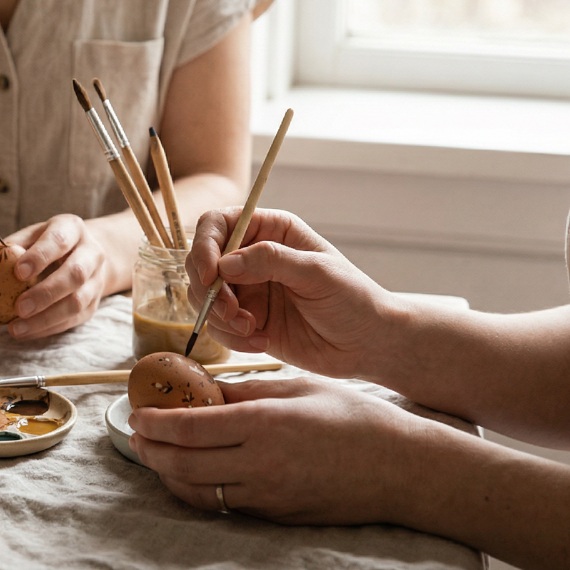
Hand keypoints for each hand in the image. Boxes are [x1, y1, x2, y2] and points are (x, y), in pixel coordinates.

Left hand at [0, 213, 109, 338]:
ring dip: (46, 318)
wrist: (84, 254)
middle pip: (75, 274)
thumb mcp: (26, 239)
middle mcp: (91, 252)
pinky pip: (73, 320)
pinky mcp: (94, 304)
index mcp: (71, 228)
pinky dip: (47, 328)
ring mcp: (96, 280)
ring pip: (77, 302)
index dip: (40, 256)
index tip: (17, 273)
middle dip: (46, 293)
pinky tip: (25, 332)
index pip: (59, 240)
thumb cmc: (44, 244)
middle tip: (18, 308)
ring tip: (16, 328)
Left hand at [129, 376, 429, 524]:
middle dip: (149, 450)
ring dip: (167, 474)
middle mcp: (260, 463)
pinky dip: (196, 491)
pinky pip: (223, 505)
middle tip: (135, 435)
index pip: (189, 427)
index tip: (138, 412)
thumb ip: (244, 390)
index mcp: (264, 423)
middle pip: (183, 463)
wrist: (400, 468)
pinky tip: (189, 474)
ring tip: (155, 455)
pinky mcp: (275, 515)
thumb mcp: (295, 388)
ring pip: (197, 491)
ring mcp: (267, 495)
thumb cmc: (352, 418)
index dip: (155, 422)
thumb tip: (200, 388)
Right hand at [188, 208, 401, 379]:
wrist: (368, 344)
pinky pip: (218, 327)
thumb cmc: (354, 299)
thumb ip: (271, 261)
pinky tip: (261, 341)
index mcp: (271, 231)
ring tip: (251, 329)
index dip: (204, 246)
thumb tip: (224, 264)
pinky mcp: (246, 321)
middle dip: (209, 290)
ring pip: (204, 298)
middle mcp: (252, 257)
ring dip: (220, 317)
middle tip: (232, 311)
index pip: (217, 224)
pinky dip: (231, 338)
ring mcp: (247, 290)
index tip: (209, 275)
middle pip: (201, 262)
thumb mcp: (317, 272)